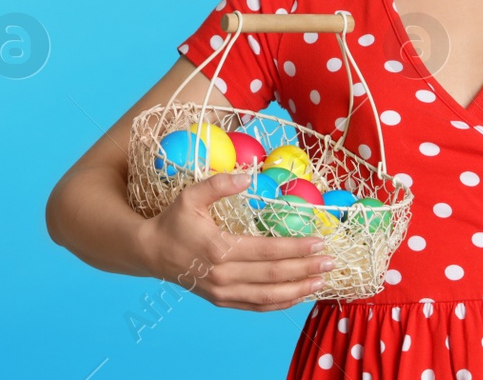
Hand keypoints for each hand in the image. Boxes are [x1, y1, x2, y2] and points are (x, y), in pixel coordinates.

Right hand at [137, 172, 333, 311]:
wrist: (151, 253)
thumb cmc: (173, 222)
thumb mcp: (190, 196)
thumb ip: (218, 184)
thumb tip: (247, 176)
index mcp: (219, 249)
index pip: (267, 251)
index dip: (295, 247)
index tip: (319, 241)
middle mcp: (223, 275)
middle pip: (274, 275)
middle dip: (306, 269)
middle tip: (331, 261)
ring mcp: (223, 292)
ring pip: (269, 297)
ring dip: (299, 290)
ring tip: (322, 281)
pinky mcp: (222, 301)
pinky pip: (257, 306)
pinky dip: (281, 304)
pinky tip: (298, 295)